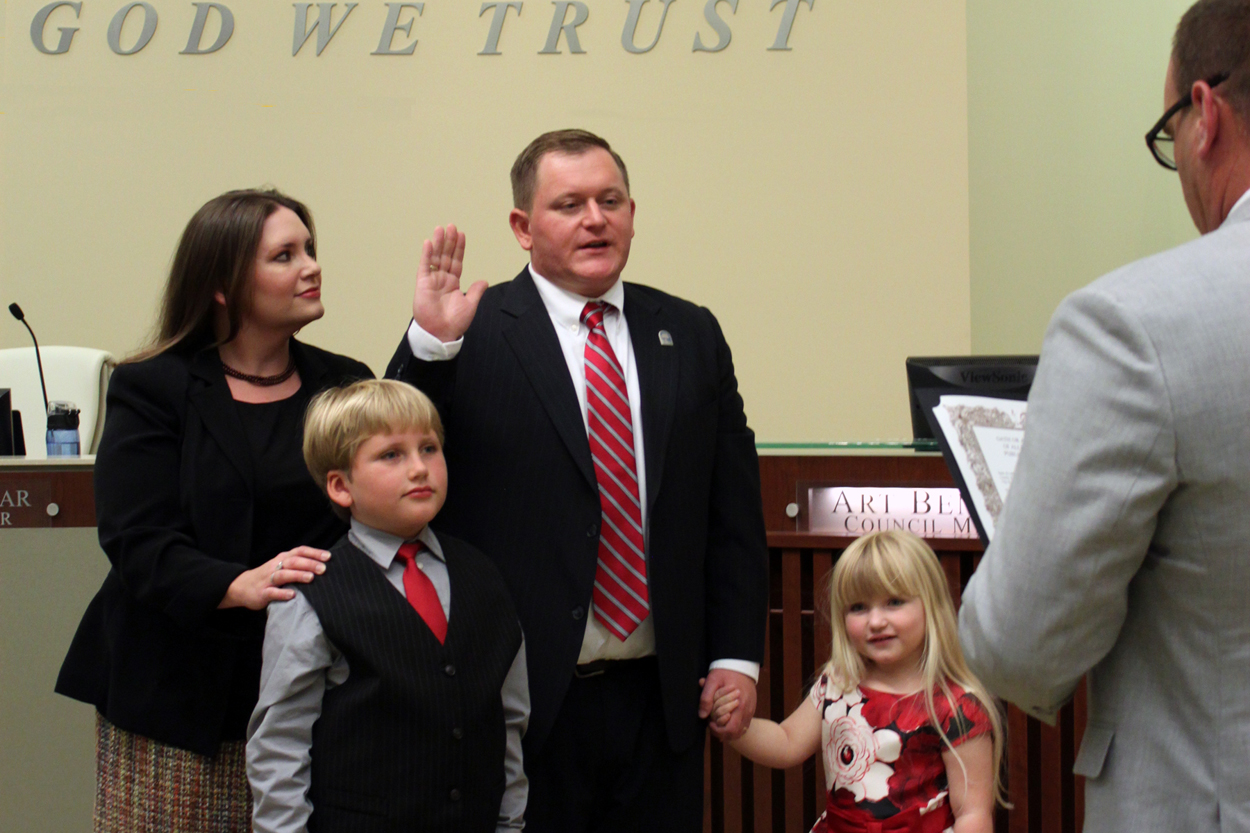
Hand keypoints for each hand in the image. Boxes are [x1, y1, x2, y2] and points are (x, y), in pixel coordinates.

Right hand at [217, 546, 329, 609]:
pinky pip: (272, 592)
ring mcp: (268, 579)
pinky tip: (292, 595)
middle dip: (309, 564)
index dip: (314, 552)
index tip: (328, 556)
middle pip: (293, 561)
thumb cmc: (268, 576)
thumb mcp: (282, 566)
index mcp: (283, 558)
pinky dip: (282, 593)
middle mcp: (276, 566)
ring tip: (311, 578)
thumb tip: (323, 565)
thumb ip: (298, 564)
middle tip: (323, 569)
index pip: (300, 551)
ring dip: (297, 575)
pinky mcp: (262, 593)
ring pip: (283, 575)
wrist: (242, 586)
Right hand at [412, 224, 484, 342]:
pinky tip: (429, 242)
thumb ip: (476, 291)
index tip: (461, 234)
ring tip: (441, 229)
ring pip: (436, 257)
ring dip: (438, 243)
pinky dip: (427, 254)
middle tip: (452, 226)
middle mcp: (442, 279)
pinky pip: (425, 266)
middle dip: (449, 241)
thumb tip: (484, 281)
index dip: (459, 248)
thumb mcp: (470, 305)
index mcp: (453, 283)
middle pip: (446, 256)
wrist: (441, 333)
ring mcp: (432, 280)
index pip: (457, 261)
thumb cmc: (454, 322)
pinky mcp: (422, 284)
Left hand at [699, 669, 756, 740]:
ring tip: (719, 722)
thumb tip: (702, 715)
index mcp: (739, 704)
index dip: (718, 730)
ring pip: (741, 731)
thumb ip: (706, 698)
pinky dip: (735, 726)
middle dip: (722, 732)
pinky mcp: (751, 709)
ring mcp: (750, 711)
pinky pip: (744, 725)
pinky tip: (726, 719)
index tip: (710, 722)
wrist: (741, 664)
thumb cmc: (726, 672)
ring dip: (729, 730)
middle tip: (713, 723)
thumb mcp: (713, 681)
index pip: (731, 729)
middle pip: (736, 733)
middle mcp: (747, 710)